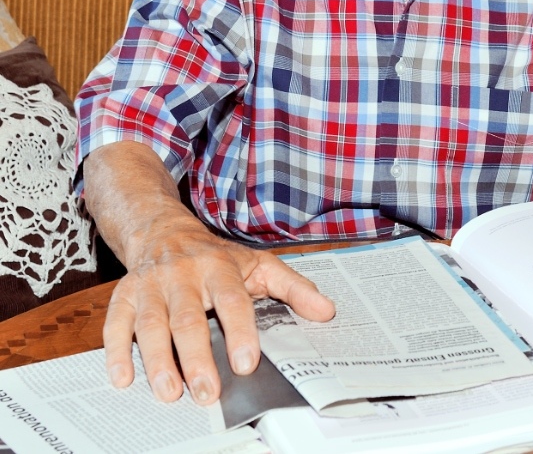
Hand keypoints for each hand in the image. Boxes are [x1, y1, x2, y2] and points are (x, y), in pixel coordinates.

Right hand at [104, 227, 334, 404]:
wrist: (163, 230)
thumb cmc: (216, 257)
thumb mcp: (259, 263)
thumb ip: (293, 287)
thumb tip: (326, 311)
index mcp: (220, 267)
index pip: (233, 301)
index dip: (240, 332)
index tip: (246, 363)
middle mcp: (183, 275)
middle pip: (189, 318)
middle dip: (197, 358)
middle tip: (207, 392)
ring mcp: (151, 286)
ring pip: (151, 324)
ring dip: (158, 360)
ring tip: (169, 392)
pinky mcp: (124, 296)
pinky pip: (116, 324)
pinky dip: (116, 352)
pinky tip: (123, 378)